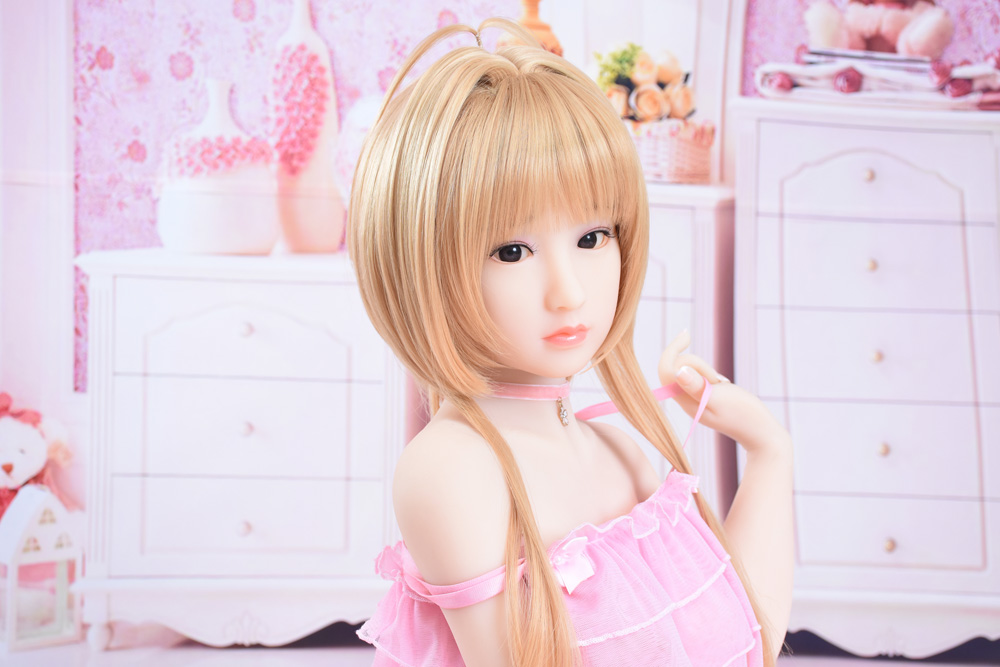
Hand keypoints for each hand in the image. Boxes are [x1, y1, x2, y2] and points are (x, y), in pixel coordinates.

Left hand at [658, 329, 790, 457]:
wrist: (760, 432)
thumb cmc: (743, 415)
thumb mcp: (720, 398)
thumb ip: (697, 387)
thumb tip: (678, 372)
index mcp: (685, 400)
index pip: (666, 369)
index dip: (672, 349)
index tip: (687, 334)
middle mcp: (685, 400)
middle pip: (677, 366)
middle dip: (698, 363)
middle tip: (718, 380)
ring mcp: (694, 398)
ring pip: (689, 370)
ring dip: (707, 370)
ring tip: (722, 386)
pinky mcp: (704, 397)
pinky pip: (699, 376)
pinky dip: (711, 375)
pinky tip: (723, 386)